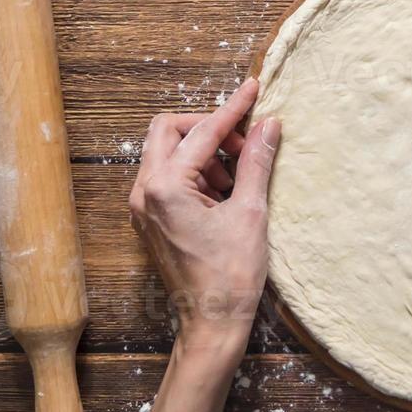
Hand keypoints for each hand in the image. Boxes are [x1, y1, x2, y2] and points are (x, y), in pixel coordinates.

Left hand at [129, 77, 280, 364]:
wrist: (211, 323)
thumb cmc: (230, 275)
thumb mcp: (250, 212)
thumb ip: (255, 162)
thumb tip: (268, 125)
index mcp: (166, 187)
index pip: (201, 132)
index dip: (233, 109)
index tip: (253, 88)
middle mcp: (144, 192)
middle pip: (170, 131)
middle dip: (209, 128)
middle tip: (244, 142)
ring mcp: (142, 206)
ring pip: (167, 152)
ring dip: (204, 152)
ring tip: (237, 178)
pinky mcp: (150, 219)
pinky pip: (168, 176)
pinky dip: (196, 173)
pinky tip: (224, 193)